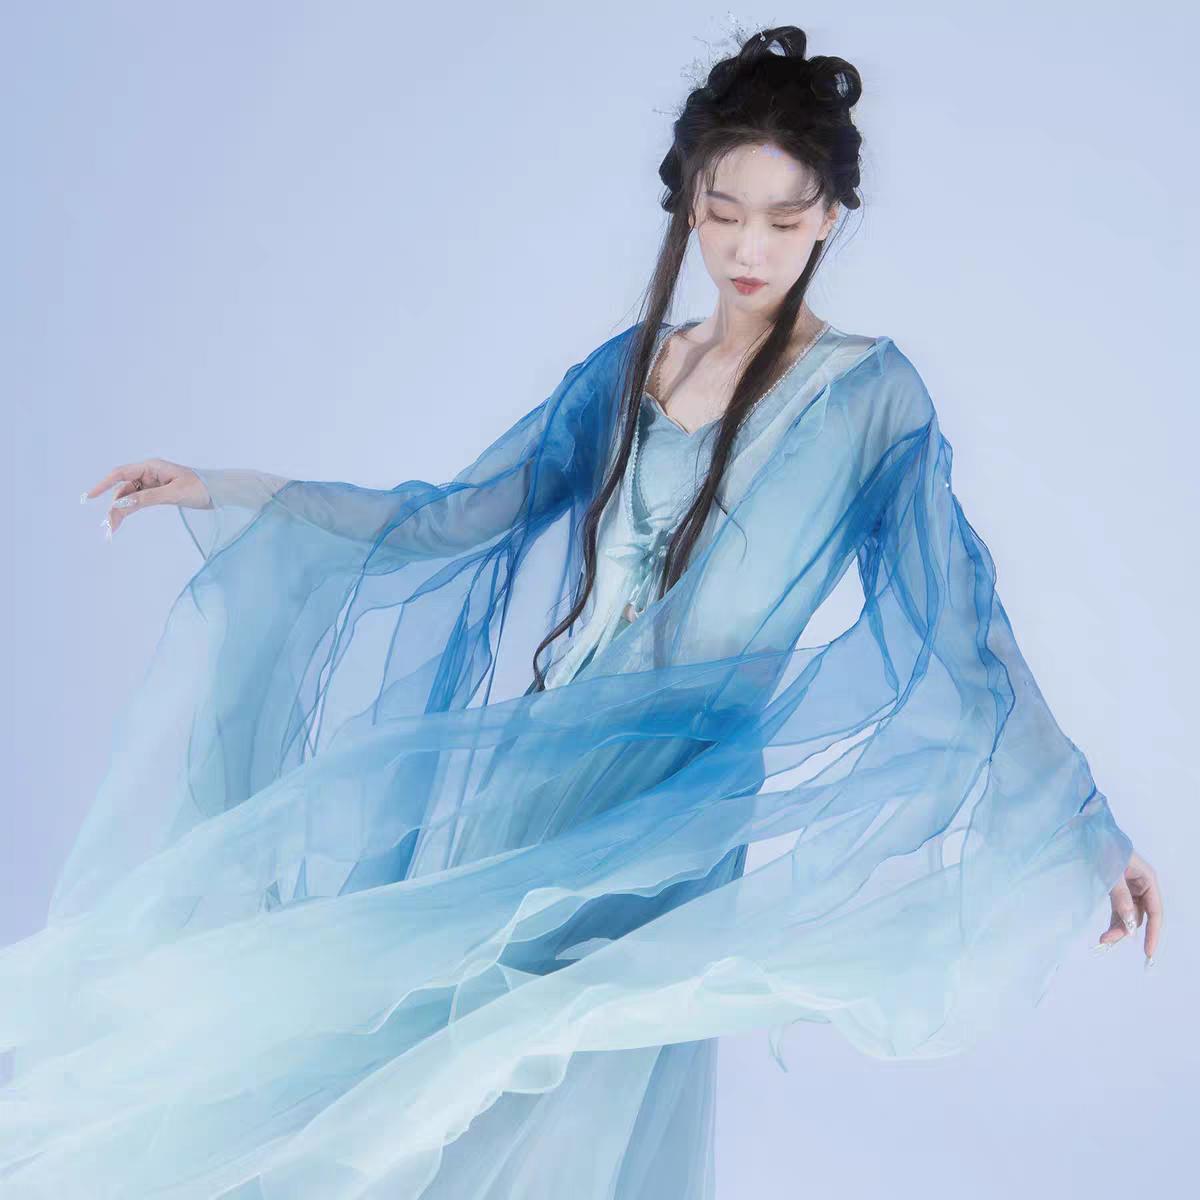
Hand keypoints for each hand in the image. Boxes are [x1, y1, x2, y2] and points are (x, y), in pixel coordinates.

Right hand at [82, 457, 211, 538]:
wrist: (220, 492)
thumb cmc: (202, 488)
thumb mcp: (175, 493)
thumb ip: (148, 498)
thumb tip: (123, 504)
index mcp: (152, 467)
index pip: (121, 474)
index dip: (103, 485)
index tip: (89, 497)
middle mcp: (150, 473)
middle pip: (123, 489)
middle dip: (114, 507)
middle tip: (109, 527)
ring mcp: (153, 483)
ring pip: (129, 497)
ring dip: (120, 511)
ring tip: (112, 529)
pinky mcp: (158, 493)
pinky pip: (138, 501)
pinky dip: (130, 510)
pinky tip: (121, 520)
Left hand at [1095, 848, 1161, 964]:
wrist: (1086, 831)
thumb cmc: (1102, 846)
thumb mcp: (1113, 873)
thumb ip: (1121, 898)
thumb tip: (1130, 924)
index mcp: (1148, 880)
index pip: (1155, 912)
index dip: (1153, 933)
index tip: (1148, 952)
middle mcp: (1142, 885)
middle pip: (1140, 916)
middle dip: (1126, 930)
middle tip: (1107, 941)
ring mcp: (1130, 887)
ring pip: (1129, 914)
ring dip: (1118, 927)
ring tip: (1103, 939)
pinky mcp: (1117, 887)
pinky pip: (1119, 908)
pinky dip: (1114, 919)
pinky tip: (1106, 930)